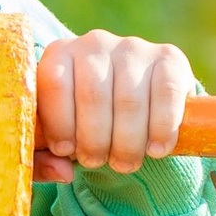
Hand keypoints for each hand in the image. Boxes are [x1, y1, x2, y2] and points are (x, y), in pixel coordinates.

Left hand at [34, 33, 192, 181]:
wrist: (137, 103)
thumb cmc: (85, 122)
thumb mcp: (59, 136)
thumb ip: (45, 158)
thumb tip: (63, 173)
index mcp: (60, 54)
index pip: (54, 84)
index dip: (59, 124)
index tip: (65, 151)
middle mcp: (95, 43)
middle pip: (93, 96)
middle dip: (94, 141)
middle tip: (96, 162)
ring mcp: (134, 48)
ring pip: (129, 101)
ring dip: (126, 143)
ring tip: (124, 162)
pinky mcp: (169, 57)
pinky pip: (166, 95)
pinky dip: (161, 129)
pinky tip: (156, 149)